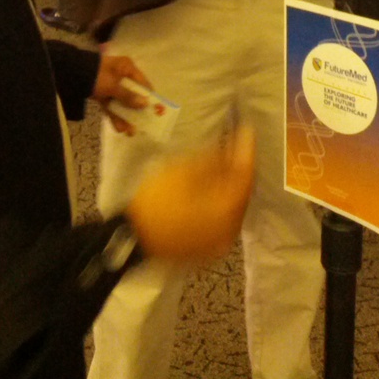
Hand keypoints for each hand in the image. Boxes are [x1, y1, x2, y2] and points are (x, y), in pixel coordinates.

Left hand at [92, 55, 151, 134]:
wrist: (70, 74)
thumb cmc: (95, 75)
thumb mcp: (112, 85)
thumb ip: (128, 95)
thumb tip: (145, 104)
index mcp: (126, 68)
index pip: (142, 83)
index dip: (148, 96)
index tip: (154, 111)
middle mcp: (121, 76)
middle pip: (133, 95)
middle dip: (136, 111)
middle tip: (141, 125)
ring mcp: (111, 86)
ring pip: (122, 102)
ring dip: (126, 116)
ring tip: (129, 132)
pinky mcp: (102, 94)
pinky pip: (112, 106)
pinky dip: (114, 115)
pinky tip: (119, 128)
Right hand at [126, 125, 255, 260]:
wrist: (132, 237)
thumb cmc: (158, 201)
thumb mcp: (185, 171)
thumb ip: (212, 160)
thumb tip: (229, 150)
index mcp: (226, 212)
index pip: (244, 176)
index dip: (246, 150)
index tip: (246, 130)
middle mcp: (229, 230)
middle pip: (241, 193)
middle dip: (238, 167)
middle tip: (236, 143)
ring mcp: (219, 243)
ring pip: (231, 207)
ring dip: (229, 183)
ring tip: (224, 160)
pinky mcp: (207, 248)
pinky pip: (221, 220)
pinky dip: (219, 200)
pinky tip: (212, 185)